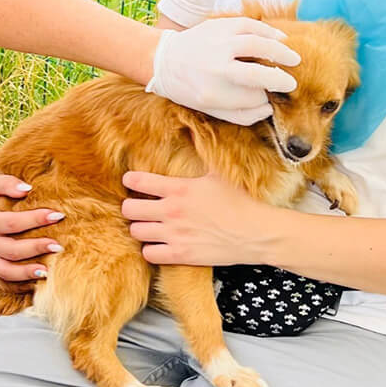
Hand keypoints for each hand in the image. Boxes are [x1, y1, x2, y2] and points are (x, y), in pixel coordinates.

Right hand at [0, 174, 64, 281]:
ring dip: (28, 271)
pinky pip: (6, 282)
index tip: (57, 215)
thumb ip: (7, 183)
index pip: (10, 222)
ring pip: (6, 270)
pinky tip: (39, 279)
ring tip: (48, 270)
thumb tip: (26, 189)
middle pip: (11, 249)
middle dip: (36, 247)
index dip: (34, 220)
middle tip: (58, 246)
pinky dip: (22, 282)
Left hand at [122, 169, 275, 265]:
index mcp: (179, 189)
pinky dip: (151, 250)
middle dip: (130, 207)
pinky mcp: (181, 255)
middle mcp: (172, 211)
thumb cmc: (240, 201)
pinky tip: (159, 244)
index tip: (131, 181)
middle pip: (129, 209)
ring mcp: (175, 234)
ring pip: (136, 232)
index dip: (130, 180)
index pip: (139, 181)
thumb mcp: (218, 173)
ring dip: (140, 228)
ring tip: (148, 226)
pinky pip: (149, 254)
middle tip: (138, 207)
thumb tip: (195, 132)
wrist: (256, 233)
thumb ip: (202, 155)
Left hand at [146, 16, 299, 122]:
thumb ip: (241, 115)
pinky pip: (249, 26)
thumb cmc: (191, 89)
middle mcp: (216, 69)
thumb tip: (269, 109)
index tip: (271, 97)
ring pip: (257, 45)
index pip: (252, 98)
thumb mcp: (211, 110)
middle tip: (293, 83)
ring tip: (294, 58)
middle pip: (258, 75)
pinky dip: (268, 31)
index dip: (266, 98)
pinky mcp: (218, 26)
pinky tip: (280, 39)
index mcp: (213, 93)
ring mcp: (217, 44)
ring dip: (280, 52)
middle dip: (280, 80)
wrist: (164, 60)